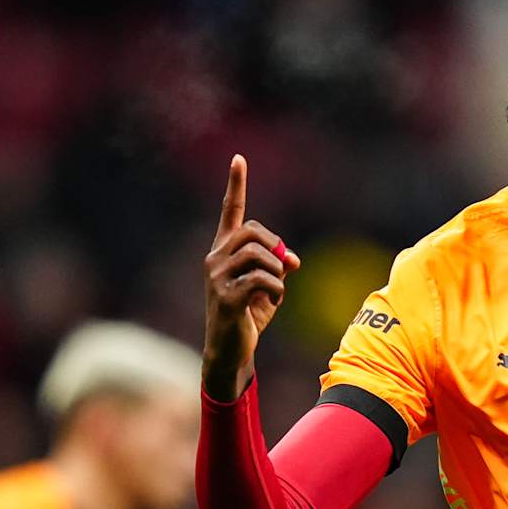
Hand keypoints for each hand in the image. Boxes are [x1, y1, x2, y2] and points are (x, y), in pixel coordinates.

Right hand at [202, 155, 301, 400]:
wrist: (231, 350)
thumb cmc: (248, 315)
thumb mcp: (268, 285)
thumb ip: (279, 265)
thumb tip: (292, 260)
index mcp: (224, 250)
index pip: (231, 211)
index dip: (236, 185)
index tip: (239, 159)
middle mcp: (215, 258)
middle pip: (253, 232)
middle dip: (276, 247)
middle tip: (287, 267)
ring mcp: (216, 278)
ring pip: (259, 255)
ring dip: (278, 271)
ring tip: (276, 289)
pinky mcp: (225, 298)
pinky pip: (263, 280)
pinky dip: (277, 291)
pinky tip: (272, 303)